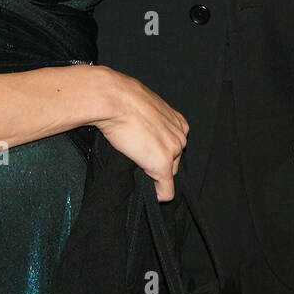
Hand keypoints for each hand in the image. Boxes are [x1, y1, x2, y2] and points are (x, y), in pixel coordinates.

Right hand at [95, 69, 188, 201]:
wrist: (113, 99)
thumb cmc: (122, 98)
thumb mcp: (144, 106)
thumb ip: (152, 120)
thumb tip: (143, 129)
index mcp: (178, 121)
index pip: (174, 145)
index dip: (158, 149)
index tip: (145, 148)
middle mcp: (181, 135)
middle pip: (174, 160)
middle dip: (158, 162)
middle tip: (138, 155)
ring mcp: (173, 150)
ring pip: (169, 175)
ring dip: (155, 174)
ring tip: (135, 163)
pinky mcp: (162, 164)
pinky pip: (166, 190)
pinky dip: (158, 194)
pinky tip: (148, 191)